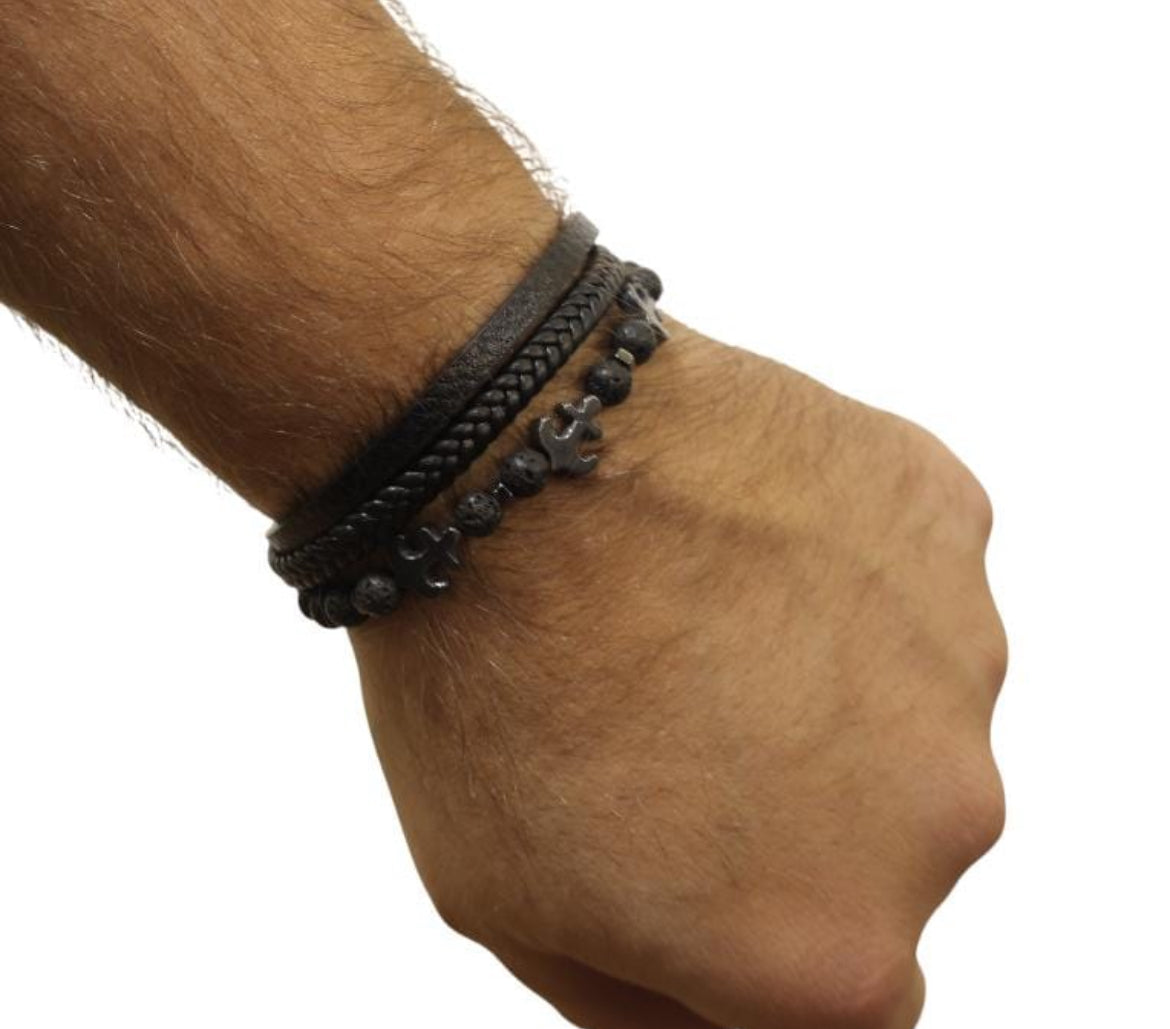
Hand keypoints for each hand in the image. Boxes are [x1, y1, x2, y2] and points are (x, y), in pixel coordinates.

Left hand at [352, 325, 1006, 1028]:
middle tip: (676, 712)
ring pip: (906, 700)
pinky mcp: (945, 519)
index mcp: (836, 950)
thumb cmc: (483, 682)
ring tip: (691, 609)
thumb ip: (654, 1002)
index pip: (849, 995)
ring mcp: (958, 650)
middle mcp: (940, 815)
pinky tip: (735, 534)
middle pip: (887, 845)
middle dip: (796, 804)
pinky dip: (837, 566)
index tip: (695, 851)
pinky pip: (903, 575)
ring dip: (822, 674)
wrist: (493, 454)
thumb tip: (728, 1003)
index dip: (761, 923)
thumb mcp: (521, 912)